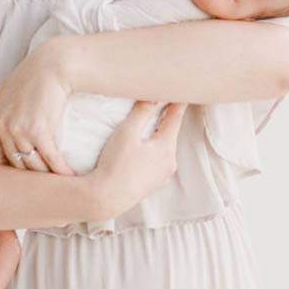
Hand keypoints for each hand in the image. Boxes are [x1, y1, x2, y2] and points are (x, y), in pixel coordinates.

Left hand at [0, 46, 77, 176]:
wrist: (51, 66)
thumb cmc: (28, 77)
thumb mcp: (1, 91)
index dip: (9, 169)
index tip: (24, 172)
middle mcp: (4, 128)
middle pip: (15, 164)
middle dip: (29, 174)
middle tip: (43, 181)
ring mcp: (21, 131)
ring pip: (32, 165)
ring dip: (46, 175)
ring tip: (57, 182)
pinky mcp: (40, 131)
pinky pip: (50, 159)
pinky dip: (60, 170)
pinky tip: (69, 176)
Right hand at [88, 101, 186, 218]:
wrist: (105, 198)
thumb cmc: (115, 164)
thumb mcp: (127, 132)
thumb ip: (143, 112)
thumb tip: (156, 96)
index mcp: (166, 148)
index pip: (175, 118)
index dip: (178, 102)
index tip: (183, 90)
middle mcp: (170, 163)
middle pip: (170, 133)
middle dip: (167, 118)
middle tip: (165, 102)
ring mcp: (162, 176)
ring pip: (164, 149)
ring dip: (159, 136)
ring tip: (152, 125)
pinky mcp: (152, 185)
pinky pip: (157, 162)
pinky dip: (153, 152)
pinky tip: (143, 150)